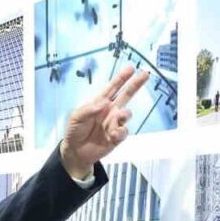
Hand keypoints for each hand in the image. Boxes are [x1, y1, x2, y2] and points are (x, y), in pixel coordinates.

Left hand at [59, 64, 149, 178]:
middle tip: (145, 74)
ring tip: (119, 117)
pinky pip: (123, 132)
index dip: (121, 78)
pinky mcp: (116, 137)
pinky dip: (120, 132)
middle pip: (126, 95)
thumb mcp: (76, 117)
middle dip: (135, 85)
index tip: (131, 68)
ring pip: (127, 114)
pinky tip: (112, 135)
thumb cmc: (75, 131)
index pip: (112, 88)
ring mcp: (114, 124)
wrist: (76, 152)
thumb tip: (104, 103)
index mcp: (100, 103)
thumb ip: (89, 109)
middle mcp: (110, 111)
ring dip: (124, 114)